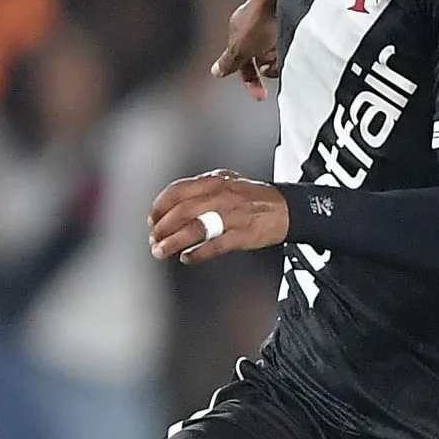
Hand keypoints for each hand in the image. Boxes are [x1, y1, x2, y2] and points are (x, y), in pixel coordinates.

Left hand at [149, 171, 287, 262]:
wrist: (285, 208)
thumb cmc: (253, 197)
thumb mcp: (226, 181)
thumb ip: (201, 188)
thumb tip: (174, 202)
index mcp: (214, 181)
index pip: (177, 191)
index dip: (160, 206)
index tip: (152, 218)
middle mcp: (220, 196)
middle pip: (181, 212)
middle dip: (162, 228)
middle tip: (154, 239)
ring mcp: (231, 216)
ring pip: (194, 229)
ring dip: (173, 242)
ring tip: (162, 251)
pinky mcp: (241, 235)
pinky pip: (213, 246)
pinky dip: (196, 254)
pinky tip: (187, 257)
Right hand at [210, 0, 282, 100]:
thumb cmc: (259, 21)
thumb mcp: (240, 47)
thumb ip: (228, 62)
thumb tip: (215, 72)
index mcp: (238, 29)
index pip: (241, 62)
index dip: (249, 80)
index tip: (261, 96)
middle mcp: (255, 25)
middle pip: (262, 59)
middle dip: (269, 67)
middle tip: (275, 63)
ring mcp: (274, 20)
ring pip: (278, 51)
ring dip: (280, 57)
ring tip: (284, 48)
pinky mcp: (292, 17)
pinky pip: (292, 41)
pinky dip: (292, 46)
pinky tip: (295, 41)